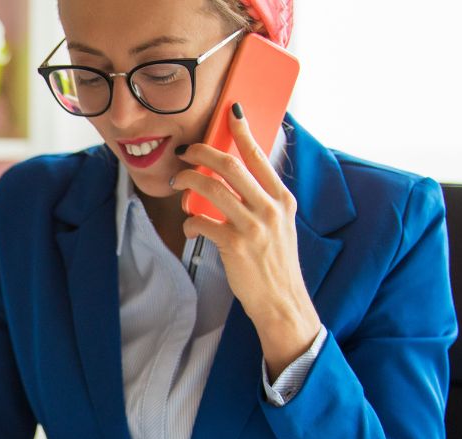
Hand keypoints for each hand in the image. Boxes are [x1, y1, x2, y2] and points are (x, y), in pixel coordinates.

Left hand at [172, 103, 321, 379]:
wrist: (282, 301)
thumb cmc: (275, 264)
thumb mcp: (280, 226)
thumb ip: (262, 202)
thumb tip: (237, 179)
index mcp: (283, 199)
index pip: (259, 155)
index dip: (242, 131)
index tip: (230, 112)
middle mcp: (271, 208)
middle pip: (229, 165)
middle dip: (201, 152)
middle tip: (185, 152)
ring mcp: (254, 226)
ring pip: (211, 188)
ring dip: (188, 182)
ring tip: (178, 183)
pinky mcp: (236, 245)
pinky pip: (202, 222)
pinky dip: (191, 222)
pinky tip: (191, 226)